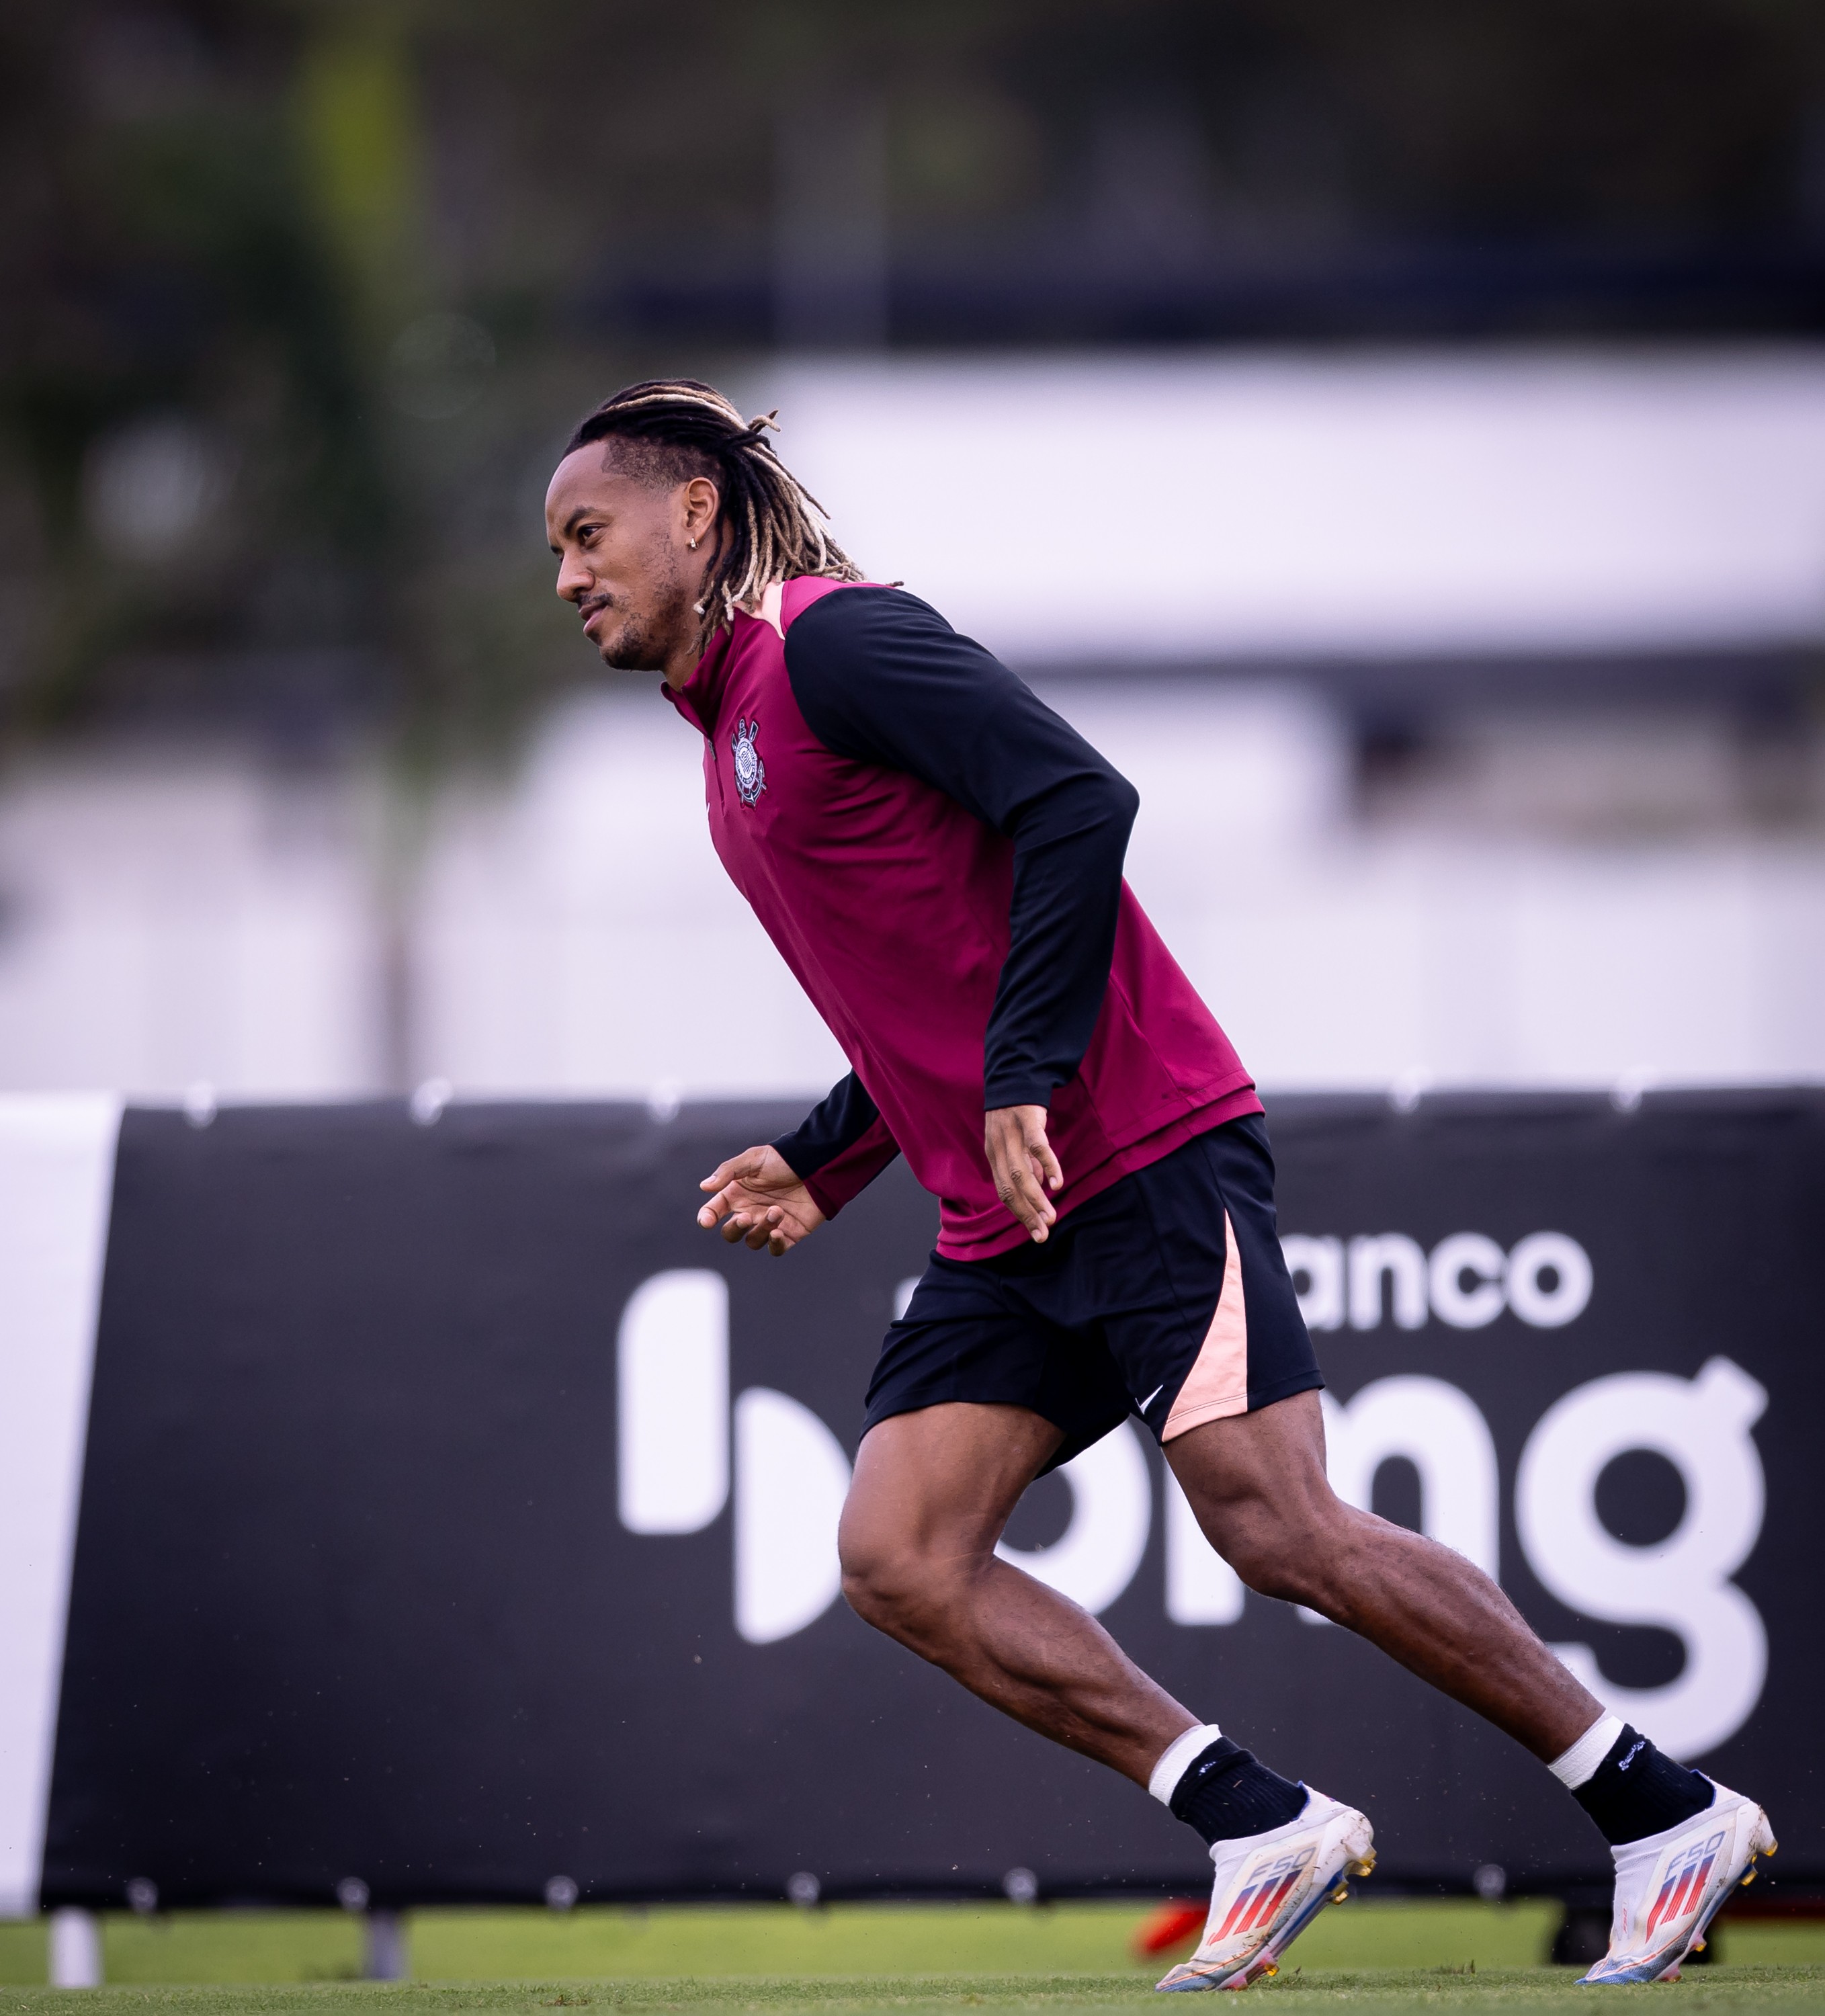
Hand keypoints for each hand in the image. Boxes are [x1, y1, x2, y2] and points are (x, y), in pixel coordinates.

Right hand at [697, 1144, 825, 1256]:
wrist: (816, 1165)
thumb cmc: (783, 1160)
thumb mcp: (754, 1159)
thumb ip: (728, 1171)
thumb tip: (705, 1187)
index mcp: (737, 1195)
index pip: (714, 1212)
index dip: (707, 1218)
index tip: (708, 1221)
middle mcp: (750, 1211)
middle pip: (731, 1233)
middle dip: (735, 1228)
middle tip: (747, 1216)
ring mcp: (768, 1224)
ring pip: (753, 1241)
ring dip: (762, 1229)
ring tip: (777, 1211)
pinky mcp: (789, 1233)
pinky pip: (775, 1249)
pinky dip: (774, 1245)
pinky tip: (779, 1233)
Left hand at [984, 1104, 1062, 1242]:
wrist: (1014, 1074)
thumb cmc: (1016, 1114)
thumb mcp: (1016, 1142)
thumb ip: (1027, 1165)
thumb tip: (1040, 1187)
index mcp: (994, 1155)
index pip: (1004, 1191)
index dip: (1019, 1213)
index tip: (1036, 1233)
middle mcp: (999, 1147)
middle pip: (1009, 1188)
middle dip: (1026, 1214)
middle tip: (1042, 1234)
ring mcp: (1011, 1133)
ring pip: (1021, 1173)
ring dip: (1036, 1198)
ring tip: (1050, 1217)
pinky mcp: (1027, 1119)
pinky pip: (1037, 1146)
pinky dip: (1047, 1166)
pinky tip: (1057, 1184)